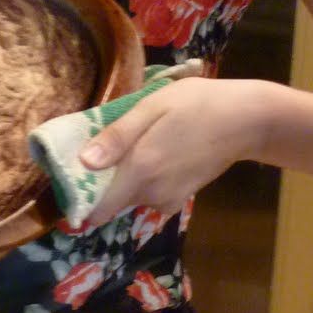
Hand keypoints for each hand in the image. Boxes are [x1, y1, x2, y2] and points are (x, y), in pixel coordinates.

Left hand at [78, 77, 267, 227]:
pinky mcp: (181, 198)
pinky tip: (155, 152)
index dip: (77, 201)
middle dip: (98, 183)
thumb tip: (83, 162)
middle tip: (100, 149)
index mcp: (139, 170)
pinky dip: (144, 180)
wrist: (245, 120)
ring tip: (132, 143)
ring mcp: (167, 199)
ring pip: (129, 197)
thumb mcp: (152, 107)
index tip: (67, 183)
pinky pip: (149, 195)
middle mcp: (151, 193)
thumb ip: (117, 136)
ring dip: (122, 179)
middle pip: (110, 201)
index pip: (96, 208)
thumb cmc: (196, 104)